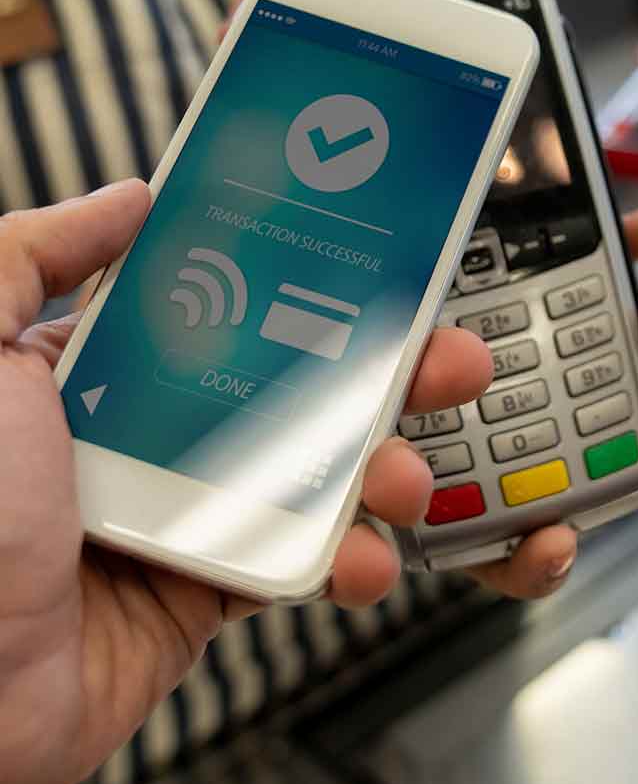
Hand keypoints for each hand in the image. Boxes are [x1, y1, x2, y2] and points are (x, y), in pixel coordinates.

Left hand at [0, 186, 637, 783]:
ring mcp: (197, 510)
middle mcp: (163, 431)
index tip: (384, 268)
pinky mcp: (217, 587)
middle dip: (389, 373)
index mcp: (113, 368)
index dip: (317, 286)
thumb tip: (130, 196)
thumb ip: (33, 254)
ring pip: (322, 472)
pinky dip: (354, 560)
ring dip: (388, 468)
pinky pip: (308, 560)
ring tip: (406, 475)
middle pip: (304, 385)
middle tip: (450, 360)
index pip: (239, 306)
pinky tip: (366, 557)